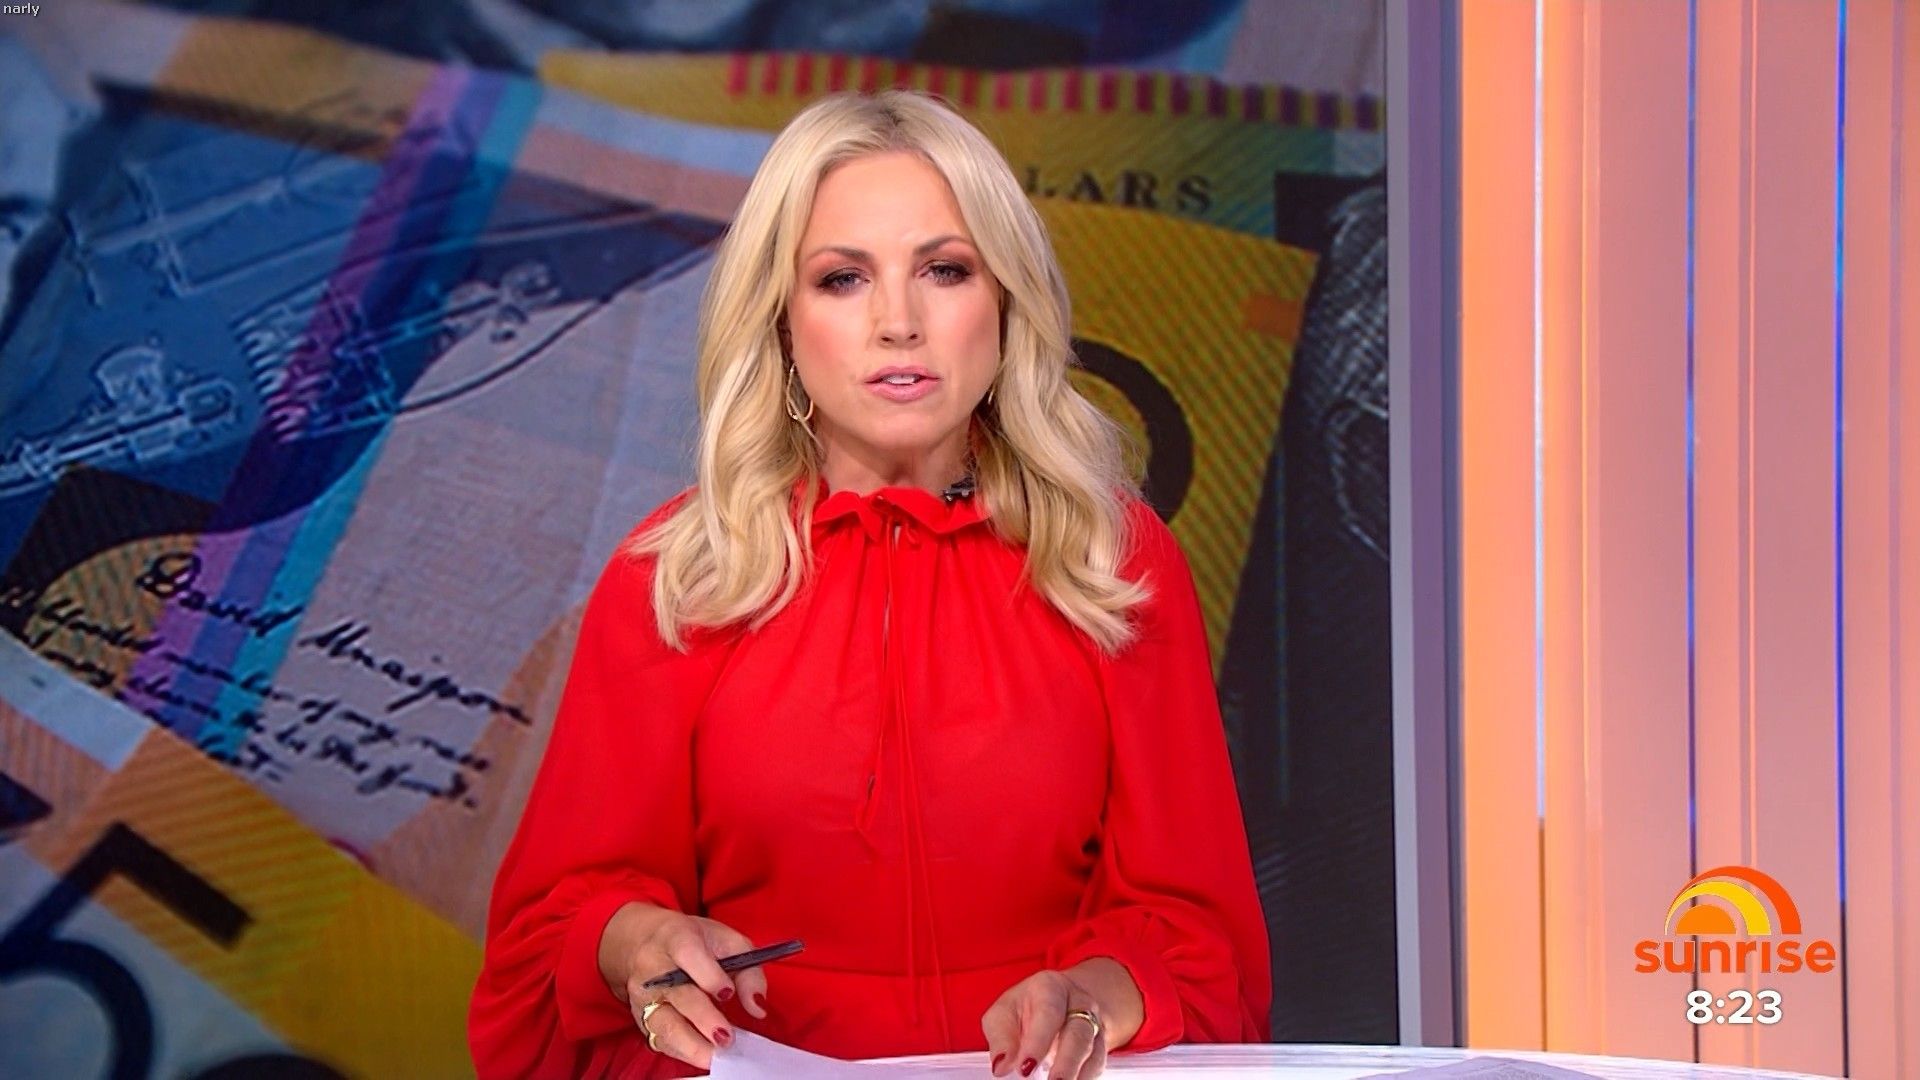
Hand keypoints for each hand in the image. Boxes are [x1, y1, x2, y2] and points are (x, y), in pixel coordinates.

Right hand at [597, 901, 770, 1069]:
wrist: (646, 942)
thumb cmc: (694, 941)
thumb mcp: (727, 942)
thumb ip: (748, 970)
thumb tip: (757, 1006)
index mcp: (677, 937)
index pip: (689, 954)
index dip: (709, 976)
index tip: (728, 994)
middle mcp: (654, 965)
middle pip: (678, 994)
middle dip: (702, 1018)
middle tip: (726, 1037)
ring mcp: (644, 993)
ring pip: (662, 1022)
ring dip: (690, 1044)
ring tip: (714, 1057)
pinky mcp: (640, 1015)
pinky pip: (658, 1038)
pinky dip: (680, 1051)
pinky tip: (700, 1056)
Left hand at [981, 970, 1108, 1079]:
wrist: (1054, 1003)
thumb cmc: (1023, 1009)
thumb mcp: (1003, 1014)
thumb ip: (1001, 1038)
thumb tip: (1002, 1066)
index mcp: (1050, 988)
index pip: (1049, 1013)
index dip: (1038, 1042)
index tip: (1025, 1068)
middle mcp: (1079, 1003)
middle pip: (1078, 1034)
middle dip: (1066, 1063)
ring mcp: (1093, 1025)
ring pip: (1093, 1051)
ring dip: (1077, 1074)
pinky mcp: (1099, 1047)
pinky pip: (1096, 1065)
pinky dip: (1084, 1078)